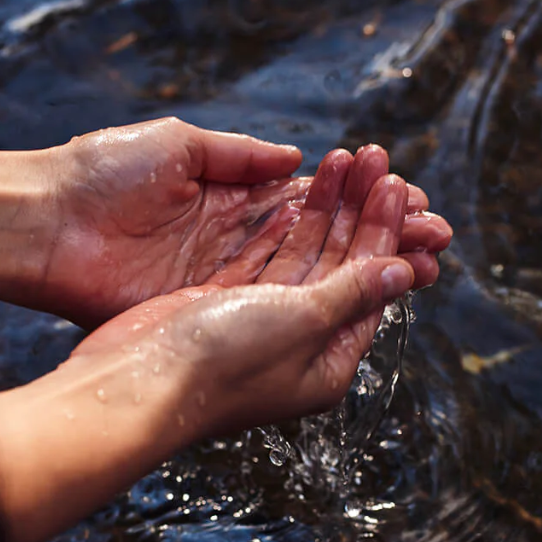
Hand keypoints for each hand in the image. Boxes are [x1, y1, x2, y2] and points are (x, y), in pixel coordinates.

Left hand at [33, 117, 449, 325]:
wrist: (46, 227)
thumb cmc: (104, 174)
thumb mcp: (179, 148)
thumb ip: (241, 157)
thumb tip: (297, 159)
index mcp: (228, 200)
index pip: (309, 201)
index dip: (357, 199)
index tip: (406, 192)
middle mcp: (234, 245)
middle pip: (320, 240)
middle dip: (377, 233)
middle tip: (435, 229)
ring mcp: (224, 283)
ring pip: (309, 274)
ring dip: (365, 263)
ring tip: (423, 255)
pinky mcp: (210, 312)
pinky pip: (279, 302)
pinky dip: (325, 294)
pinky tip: (373, 284)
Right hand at [69, 150, 414, 432]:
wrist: (140, 382)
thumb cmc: (225, 362)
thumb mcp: (304, 322)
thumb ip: (352, 292)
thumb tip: (402, 272)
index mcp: (328, 361)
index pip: (370, 284)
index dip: (384, 230)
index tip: (397, 185)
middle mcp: (297, 344)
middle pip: (339, 264)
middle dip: (357, 210)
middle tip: (376, 159)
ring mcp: (257, 324)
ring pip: (301, 255)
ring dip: (322, 209)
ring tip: (339, 158)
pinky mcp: (220, 306)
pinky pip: (260, 259)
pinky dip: (277, 227)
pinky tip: (294, 192)